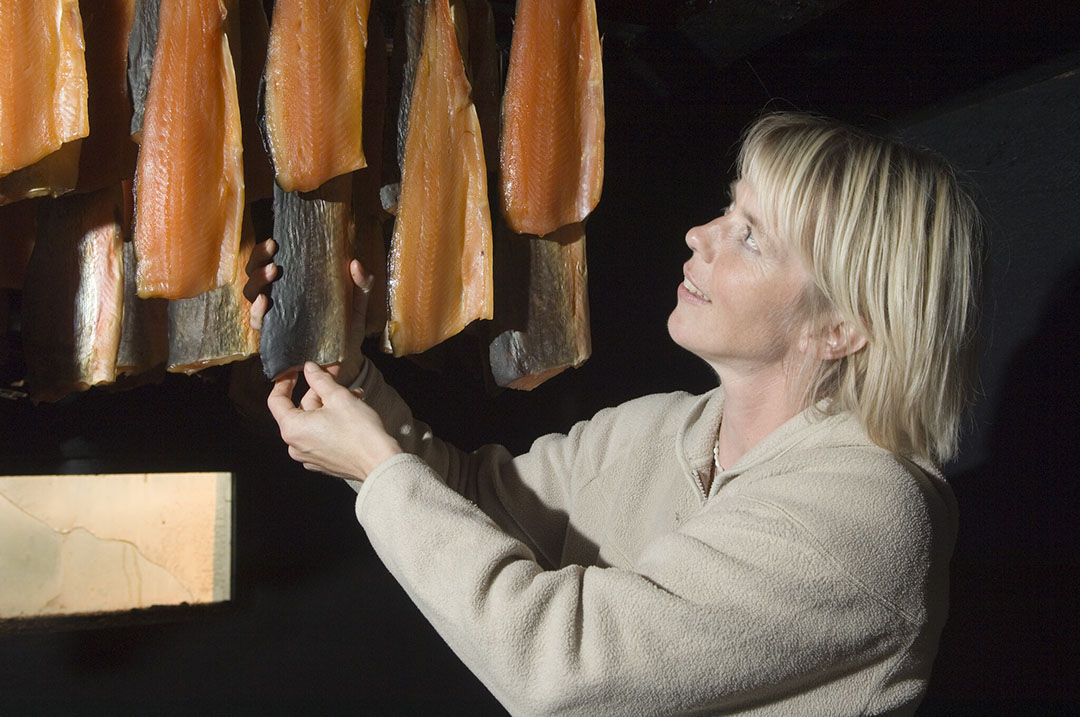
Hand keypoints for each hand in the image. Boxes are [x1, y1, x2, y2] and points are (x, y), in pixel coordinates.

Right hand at [244, 238, 373, 385]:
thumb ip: (360, 285)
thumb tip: (355, 263)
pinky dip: (257, 312)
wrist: (346, 362)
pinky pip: (258, 324)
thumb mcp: (356, 305)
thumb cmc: (347, 330)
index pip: (269, 263)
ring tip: (272, 272)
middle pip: (255, 275)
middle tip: (272, 253)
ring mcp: (274, 318)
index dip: (264, 252)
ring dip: (257, 282)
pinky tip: (264, 302)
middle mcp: (279, 299)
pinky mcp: (273, 338)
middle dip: (258, 261)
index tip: (273, 241)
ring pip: (251, 295)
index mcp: (293, 286)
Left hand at [267, 361, 401, 480]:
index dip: (284, 382)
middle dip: (318, 391)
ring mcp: (309, 456)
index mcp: (293, 429)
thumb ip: (320, 380)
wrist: (379, 462)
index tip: (294, 372)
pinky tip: (350, 411)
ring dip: (329, 404)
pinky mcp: (323, 461)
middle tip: (333, 375)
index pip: (276, 400)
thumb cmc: (359, 433)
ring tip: (351, 394)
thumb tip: (310, 369)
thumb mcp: (339, 397)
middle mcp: (296, 445)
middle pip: (300, 410)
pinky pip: (321, 435)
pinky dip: (332, 421)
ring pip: (313, 422)